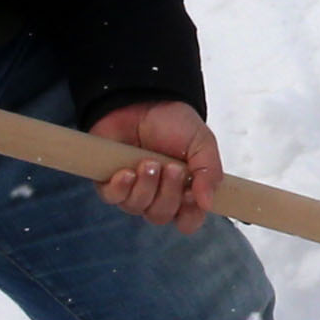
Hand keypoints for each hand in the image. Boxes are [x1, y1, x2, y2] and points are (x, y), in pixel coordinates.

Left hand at [88, 100, 223, 233]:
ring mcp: (134, 189)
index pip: (188, 220)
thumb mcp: (202, 143)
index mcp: (185, 189)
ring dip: (145, 187)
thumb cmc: (174, 123)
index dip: (189, 215)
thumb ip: (209, 172)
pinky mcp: (110, 182)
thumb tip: (208, 203)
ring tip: (147, 162)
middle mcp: (159, 194)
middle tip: (171, 168)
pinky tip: (126, 172)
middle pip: (161, 216)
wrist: (143, 99)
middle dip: (167, 194)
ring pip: (138, 208)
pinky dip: (121, 188)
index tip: (192, 196)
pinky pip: (113, 199)